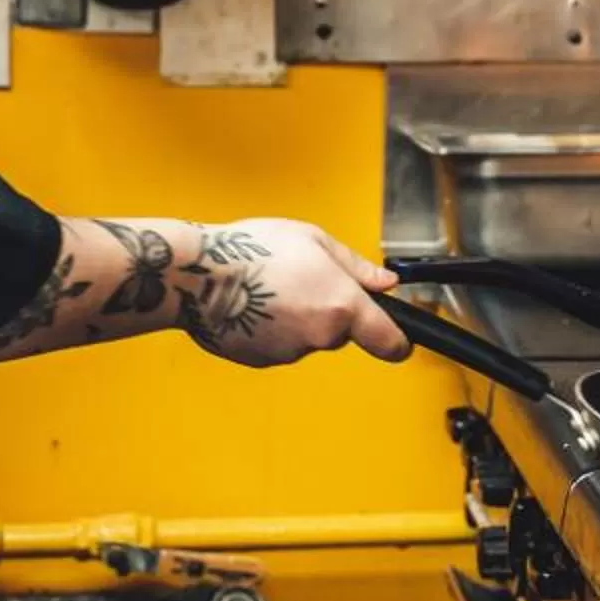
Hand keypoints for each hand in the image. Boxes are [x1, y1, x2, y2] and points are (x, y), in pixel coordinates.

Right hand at [173, 219, 411, 368]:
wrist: (198, 275)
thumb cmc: (254, 249)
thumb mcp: (314, 240)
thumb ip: (356, 266)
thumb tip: (385, 282)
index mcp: (342, 306)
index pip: (388, 341)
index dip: (398, 342)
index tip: (401, 341)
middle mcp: (320, 336)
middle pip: (340, 332)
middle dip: (329, 312)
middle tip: (301, 280)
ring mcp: (290, 352)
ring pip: (308, 338)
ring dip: (297, 319)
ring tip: (269, 288)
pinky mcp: (262, 361)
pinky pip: (279, 345)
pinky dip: (272, 330)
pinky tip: (253, 305)